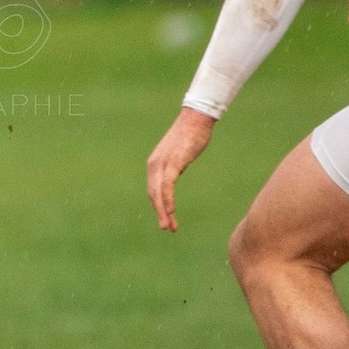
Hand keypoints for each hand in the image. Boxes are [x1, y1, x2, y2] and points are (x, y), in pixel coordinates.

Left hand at [146, 108, 215, 232]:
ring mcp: (162, 163)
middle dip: (159, 213)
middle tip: (166, 228)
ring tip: (169, 226)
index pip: (153, 190)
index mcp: (155, 164)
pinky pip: (167, 185)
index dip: (158, 206)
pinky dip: (167, 199)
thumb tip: (174, 175)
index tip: (165, 219)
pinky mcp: (172, 162)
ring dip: (163, 211)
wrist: (196, 119)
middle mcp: (154, 164)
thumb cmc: (190, 136)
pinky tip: (170, 211)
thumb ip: (174, 166)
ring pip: (158, 193)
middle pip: (153, 194)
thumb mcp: (179, 155)